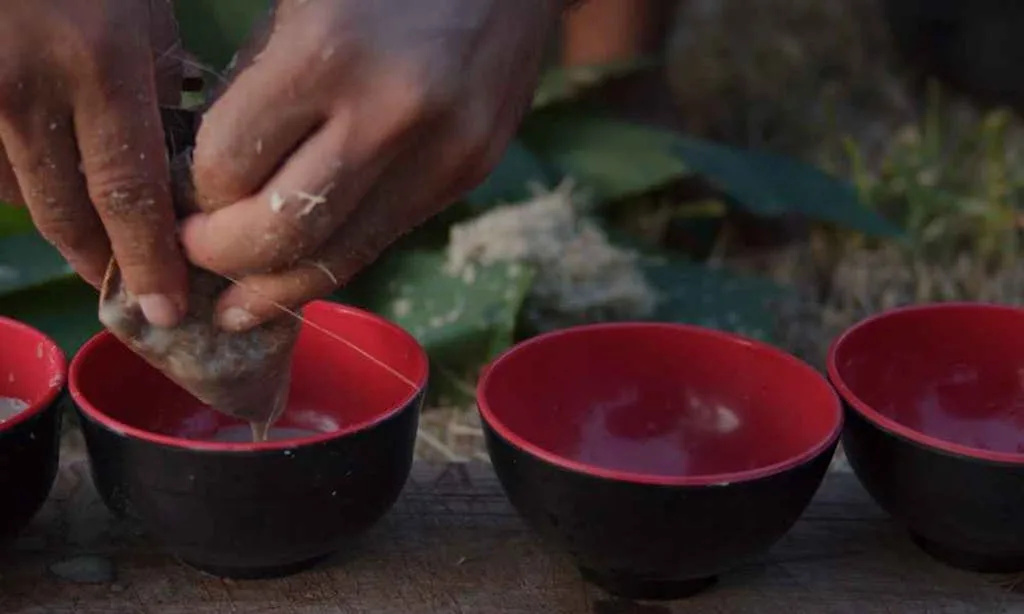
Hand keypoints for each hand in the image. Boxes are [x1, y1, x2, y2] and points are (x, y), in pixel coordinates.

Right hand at [0, 0, 187, 326]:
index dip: (149, 261)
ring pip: (14, 195)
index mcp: (95, 64)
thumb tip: (168, 151)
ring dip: (56, 216)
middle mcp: (22, 91)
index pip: (129, 194)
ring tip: (93, 230)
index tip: (168, 308)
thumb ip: (152, 76)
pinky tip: (39, 165)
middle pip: (65, 212)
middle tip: (130, 287)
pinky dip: (13, 178)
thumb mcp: (138, 0)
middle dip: (102, 258)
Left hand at [180, 0, 558, 330]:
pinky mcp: (470, 172)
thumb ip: (254, 90)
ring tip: (236, 305)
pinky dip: (332, 261)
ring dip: (274, 287)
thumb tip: (211, 186)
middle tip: (195, 254)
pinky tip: (301, 269)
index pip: (230, 166)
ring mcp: (443, 151)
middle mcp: (393, 112)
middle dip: (221, 256)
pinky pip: (383, 239)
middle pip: (280, 232)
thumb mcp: (297, 5)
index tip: (184, 195)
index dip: (195, 191)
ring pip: (338, 257)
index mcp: (330, 50)